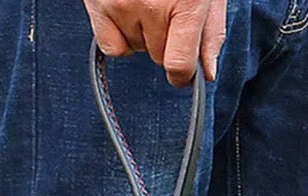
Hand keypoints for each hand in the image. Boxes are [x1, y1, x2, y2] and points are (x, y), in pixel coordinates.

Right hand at [82, 0, 226, 85]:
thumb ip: (209, 32)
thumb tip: (205, 73)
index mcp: (186, 4)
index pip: (178, 65)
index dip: (182, 75)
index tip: (182, 71)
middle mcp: (152, 7)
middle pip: (158, 57)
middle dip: (164, 41)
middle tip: (164, 8)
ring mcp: (121, 4)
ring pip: (136, 49)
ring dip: (141, 33)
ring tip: (144, 0)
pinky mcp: (98, 2)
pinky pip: (112, 47)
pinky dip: (119, 36)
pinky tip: (126, 13)